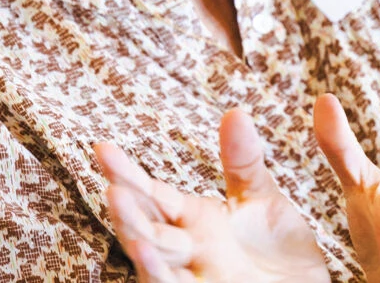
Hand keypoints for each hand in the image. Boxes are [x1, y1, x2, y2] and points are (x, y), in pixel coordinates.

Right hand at [94, 109, 327, 282]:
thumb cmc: (277, 246)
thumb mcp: (259, 197)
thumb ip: (242, 160)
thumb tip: (235, 112)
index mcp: (192, 217)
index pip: (152, 193)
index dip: (127, 173)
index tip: (103, 149)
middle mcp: (186, 248)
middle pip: (146, 227)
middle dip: (128, 211)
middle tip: (112, 190)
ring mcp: (195, 276)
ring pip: (155, 261)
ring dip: (140, 244)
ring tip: (130, 228)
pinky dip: (159, 274)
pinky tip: (147, 255)